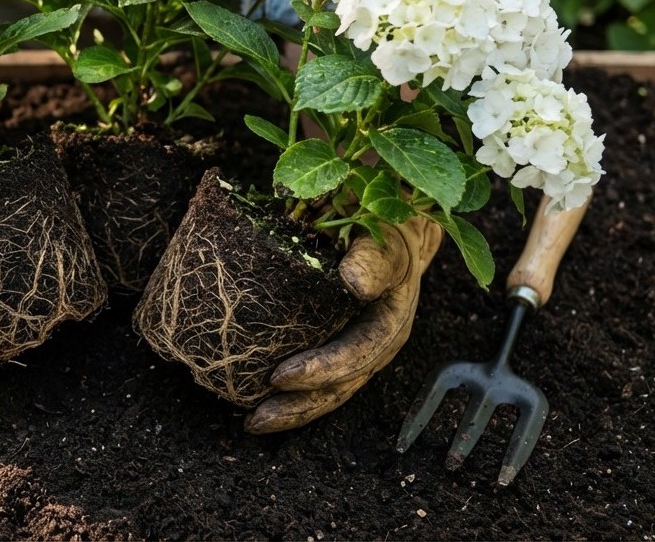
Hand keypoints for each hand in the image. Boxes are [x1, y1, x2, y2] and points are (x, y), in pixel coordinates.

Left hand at [243, 215, 441, 433]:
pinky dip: (293, 395)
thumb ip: (374, 259)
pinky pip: (320, 380)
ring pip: (329, 392)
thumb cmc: (389, 233)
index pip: (353, 355)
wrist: (402, 232)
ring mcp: (361, 351)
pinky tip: (258, 401)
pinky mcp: (342, 347)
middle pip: (339, 387)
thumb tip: (353, 283)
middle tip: (256, 417)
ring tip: (253, 422)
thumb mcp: (387, 240)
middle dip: (297, 406)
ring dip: (292, 411)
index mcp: (390, 324)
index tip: (278, 377)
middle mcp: (377, 346)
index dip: (318, 371)